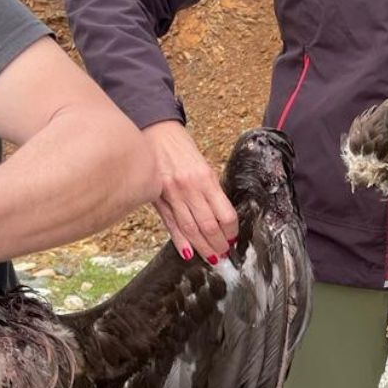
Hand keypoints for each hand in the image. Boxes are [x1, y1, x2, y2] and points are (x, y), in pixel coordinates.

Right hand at [144, 120, 239, 264]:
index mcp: (205, 177)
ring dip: (202, 246)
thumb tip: (220, 217)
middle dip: (218, 244)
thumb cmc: (180, 146)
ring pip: (190, 228)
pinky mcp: (157, 197)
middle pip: (208, 225)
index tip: (233, 238)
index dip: (231, 230)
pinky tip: (187, 252)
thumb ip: (210, 190)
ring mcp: (172, 194)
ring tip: (211, 257)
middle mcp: (189, 187)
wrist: (154, 130)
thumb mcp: (202, 164)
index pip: (225, 214)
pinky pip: (171, 223)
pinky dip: (180, 240)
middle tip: (223, 254)